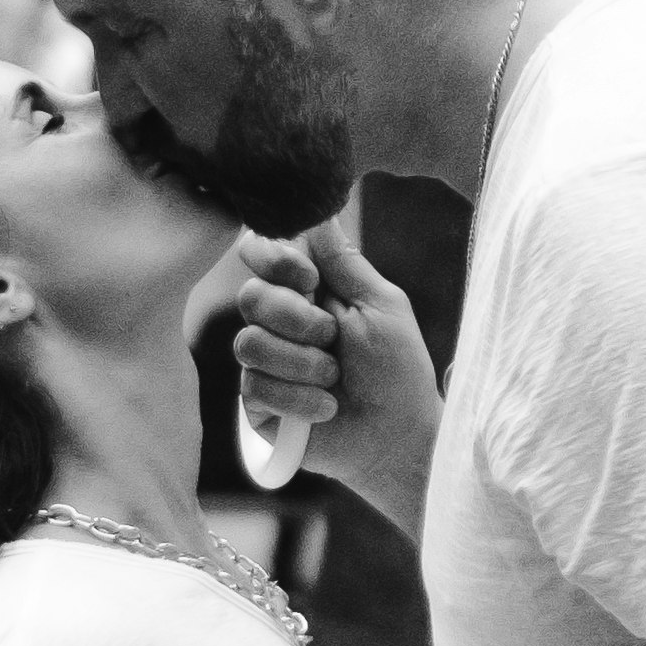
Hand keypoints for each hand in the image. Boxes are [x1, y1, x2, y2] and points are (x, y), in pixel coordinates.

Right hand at [234, 221, 441, 538]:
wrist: (398, 436)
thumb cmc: (398, 369)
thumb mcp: (381, 305)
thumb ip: (344, 261)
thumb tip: (319, 210)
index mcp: (307, 292)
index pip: (261, 255)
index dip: (275, 261)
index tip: (310, 280)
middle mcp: (280, 323)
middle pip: (250, 297)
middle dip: (297, 320)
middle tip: (332, 339)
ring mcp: (265, 364)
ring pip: (248, 344)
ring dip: (301, 363)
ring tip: (334, 379)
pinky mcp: (258, 404)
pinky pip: (254, 387)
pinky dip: (298, 399)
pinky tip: (326, 409)